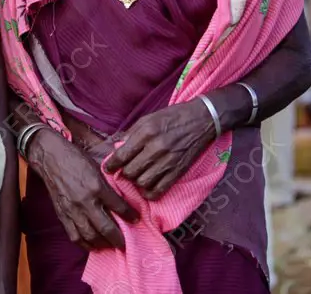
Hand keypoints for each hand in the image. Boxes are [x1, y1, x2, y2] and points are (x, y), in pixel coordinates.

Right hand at [28, 129, 139, 251]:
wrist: (52, 158)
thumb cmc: (76, 159)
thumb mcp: (97, 168)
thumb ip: (108, 186)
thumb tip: (122, 200)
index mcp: (97, 186)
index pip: (118, 206)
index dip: (130, 215)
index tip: (136, 220)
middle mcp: (85, 201)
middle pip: (105, 227)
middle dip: (118, 238)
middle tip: (125, 243)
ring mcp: (72, 209)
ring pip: (90, 235)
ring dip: (102, 244)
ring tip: (110, 245)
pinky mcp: (62, 214)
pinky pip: (74, 235)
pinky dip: (85, 244)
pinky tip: (92, 245)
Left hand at [103, 100, 217, 200]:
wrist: (202, 120)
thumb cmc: (173, 117)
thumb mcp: (148, 118)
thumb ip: (131, 134)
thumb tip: (116, 148)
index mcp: (146, 132)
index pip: (122, 155)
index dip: (111, 165)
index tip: (108, 168)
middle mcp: (156, 148)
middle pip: (130, 172)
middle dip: (125, 173)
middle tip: (126, 170)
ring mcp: (168, 161)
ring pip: (142, 183)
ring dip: (137, 182)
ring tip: (138, 176)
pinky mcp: (178, 172)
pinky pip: (159, 191)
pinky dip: (150, 193)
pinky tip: (148, 186)